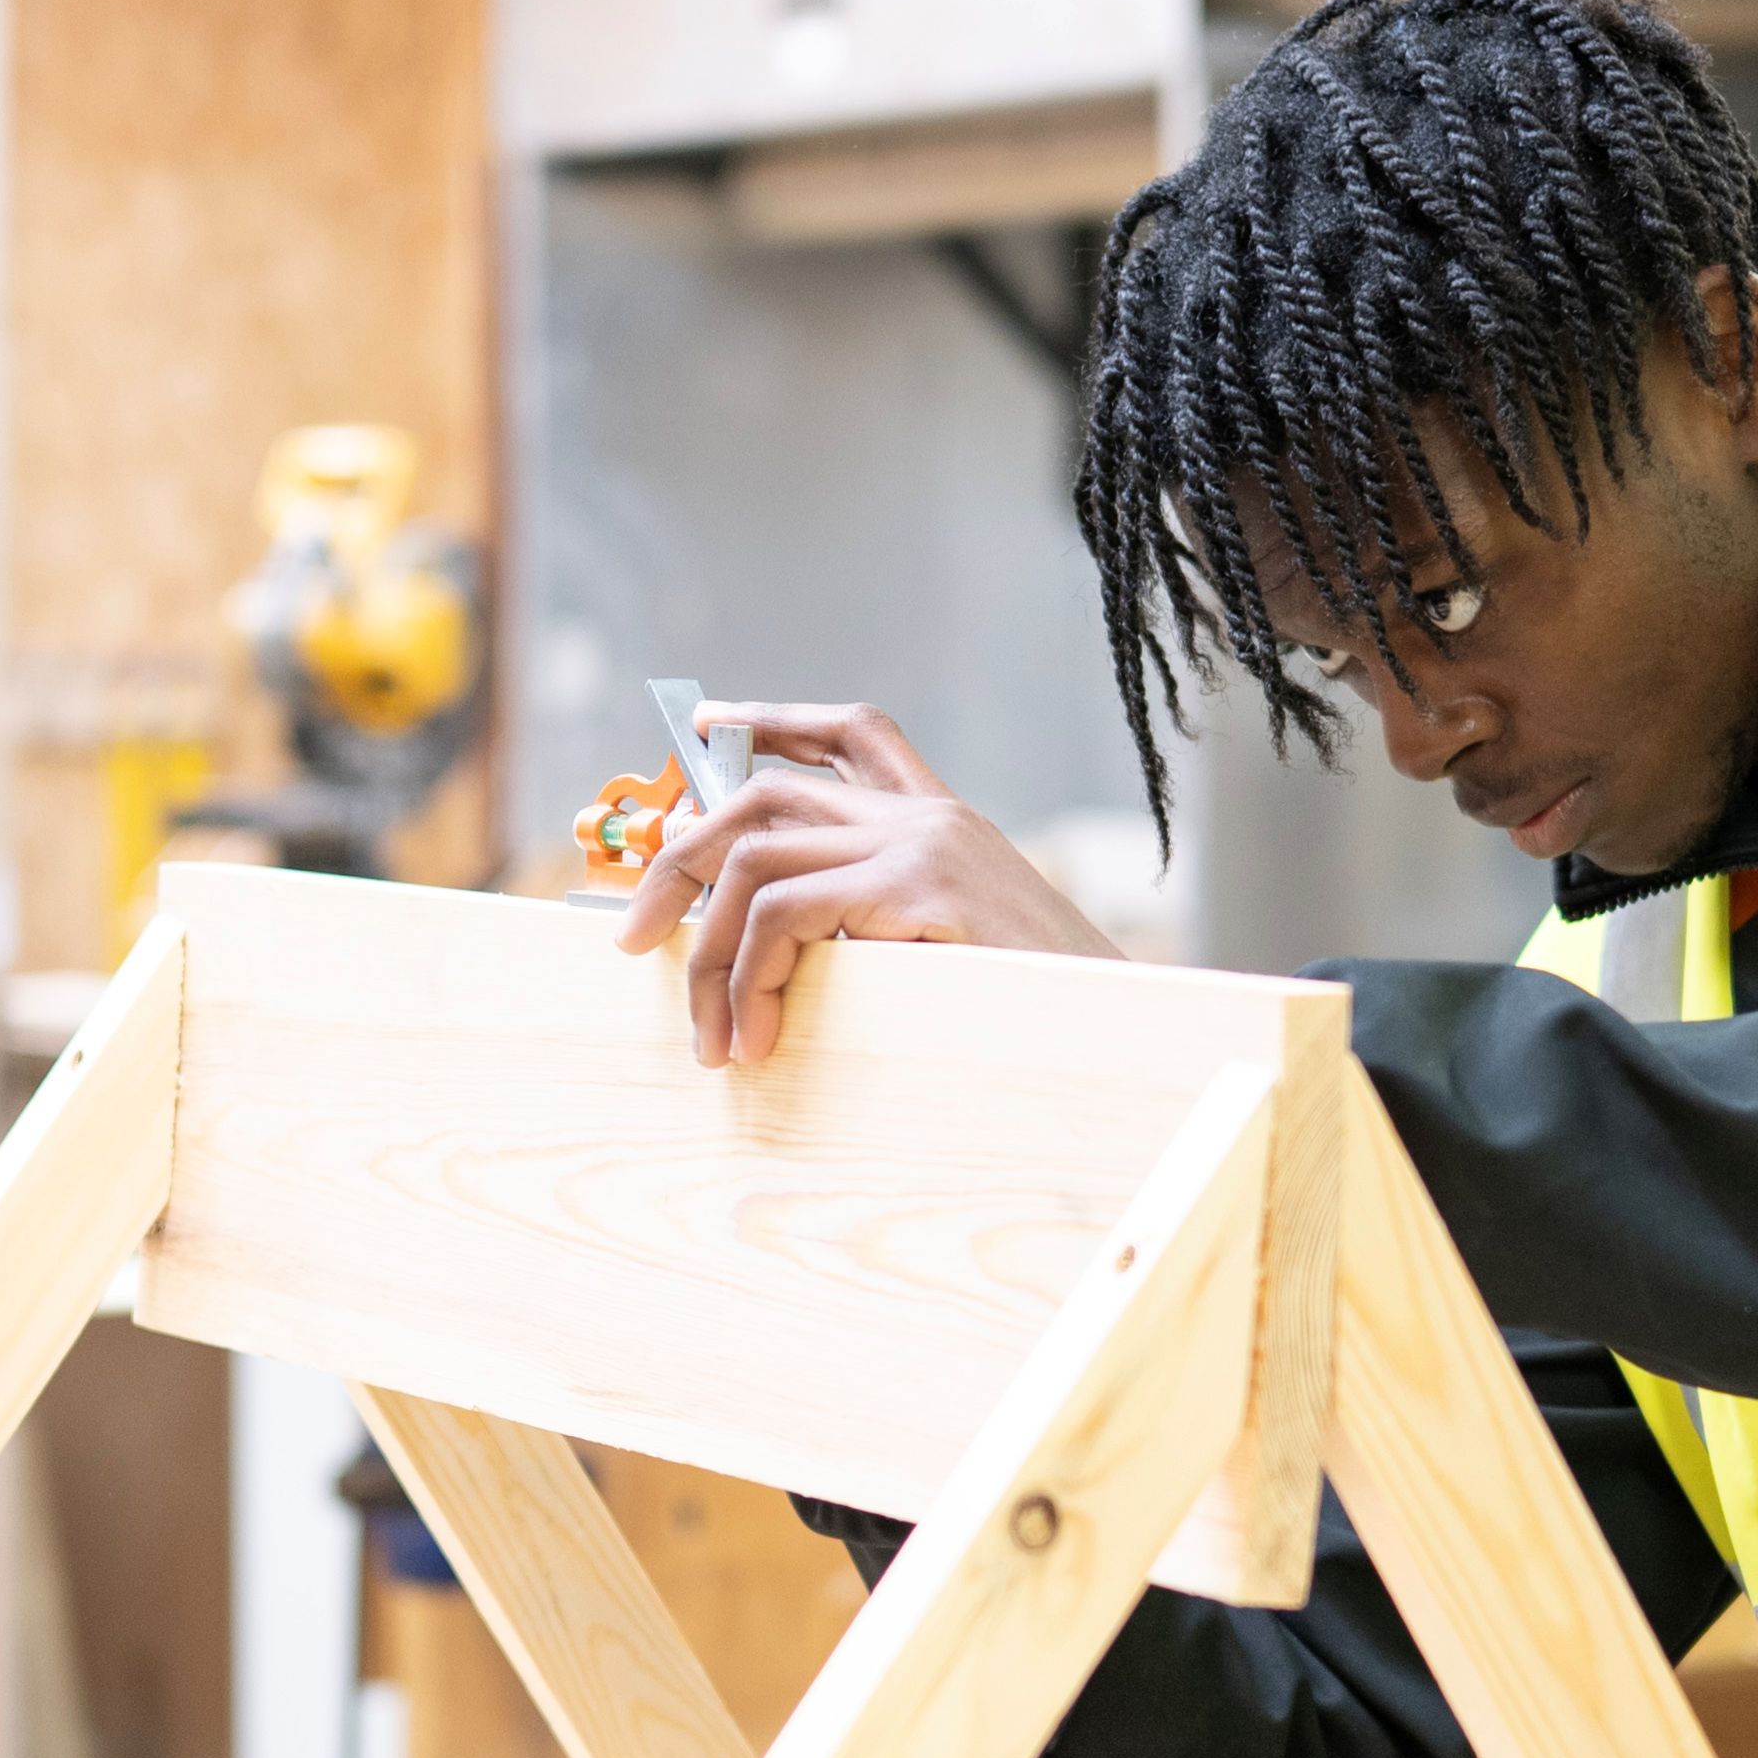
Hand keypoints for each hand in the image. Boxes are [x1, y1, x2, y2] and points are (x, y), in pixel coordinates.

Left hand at [613, 701, 1118, 1066]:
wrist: (1126, 1037)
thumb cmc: (1036, 1015)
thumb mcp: (951, 955)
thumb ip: (880, 930)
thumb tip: (777, 954)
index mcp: (942, 824)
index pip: (851, 733)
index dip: (771, 719)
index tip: (706, 723)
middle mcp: (929, 816)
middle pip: (763, 791)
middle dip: (679, 856)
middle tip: (631, 936)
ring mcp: (923, 845)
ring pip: (754, 856)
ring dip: (705, 951)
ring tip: (708, 1034)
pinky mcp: (918, 889)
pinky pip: (783, 912)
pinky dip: (747, 977)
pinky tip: (754, 1037)